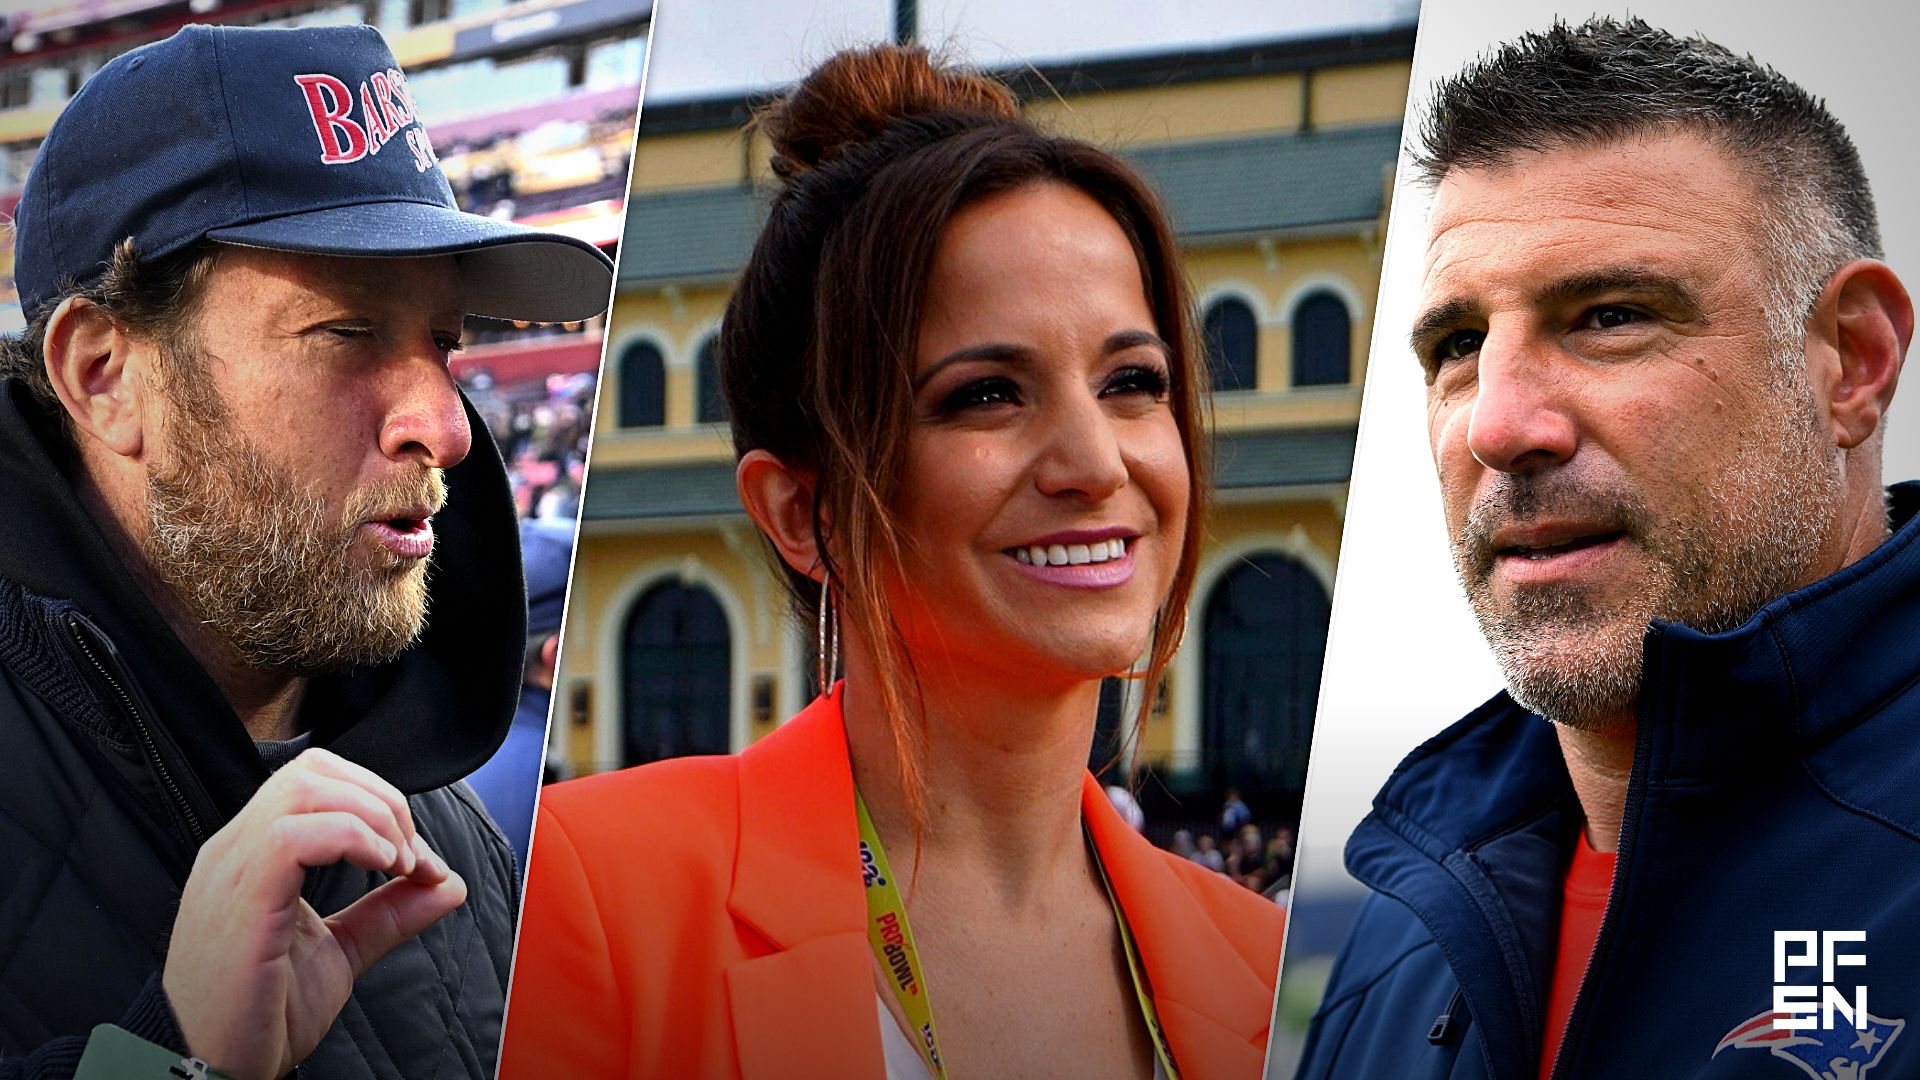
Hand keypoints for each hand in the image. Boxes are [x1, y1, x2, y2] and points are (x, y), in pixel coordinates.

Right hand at [162, 747, 466, 1079]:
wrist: (209, 1070)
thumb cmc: (257, 1015)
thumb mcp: (339, 952)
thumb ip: (389, 912)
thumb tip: (448, 882)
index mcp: (252, 855)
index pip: (314, 780)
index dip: (378, 801)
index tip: (417, 859)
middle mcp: (234, 851)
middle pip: (312, 770)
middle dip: (381, 799)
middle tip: (409, 856)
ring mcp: (231, 871)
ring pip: (304, 788)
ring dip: (372, 816)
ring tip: (397, 863)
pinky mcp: (239, 901)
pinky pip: (292, 835)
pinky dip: (351, 838)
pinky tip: (379, 868)